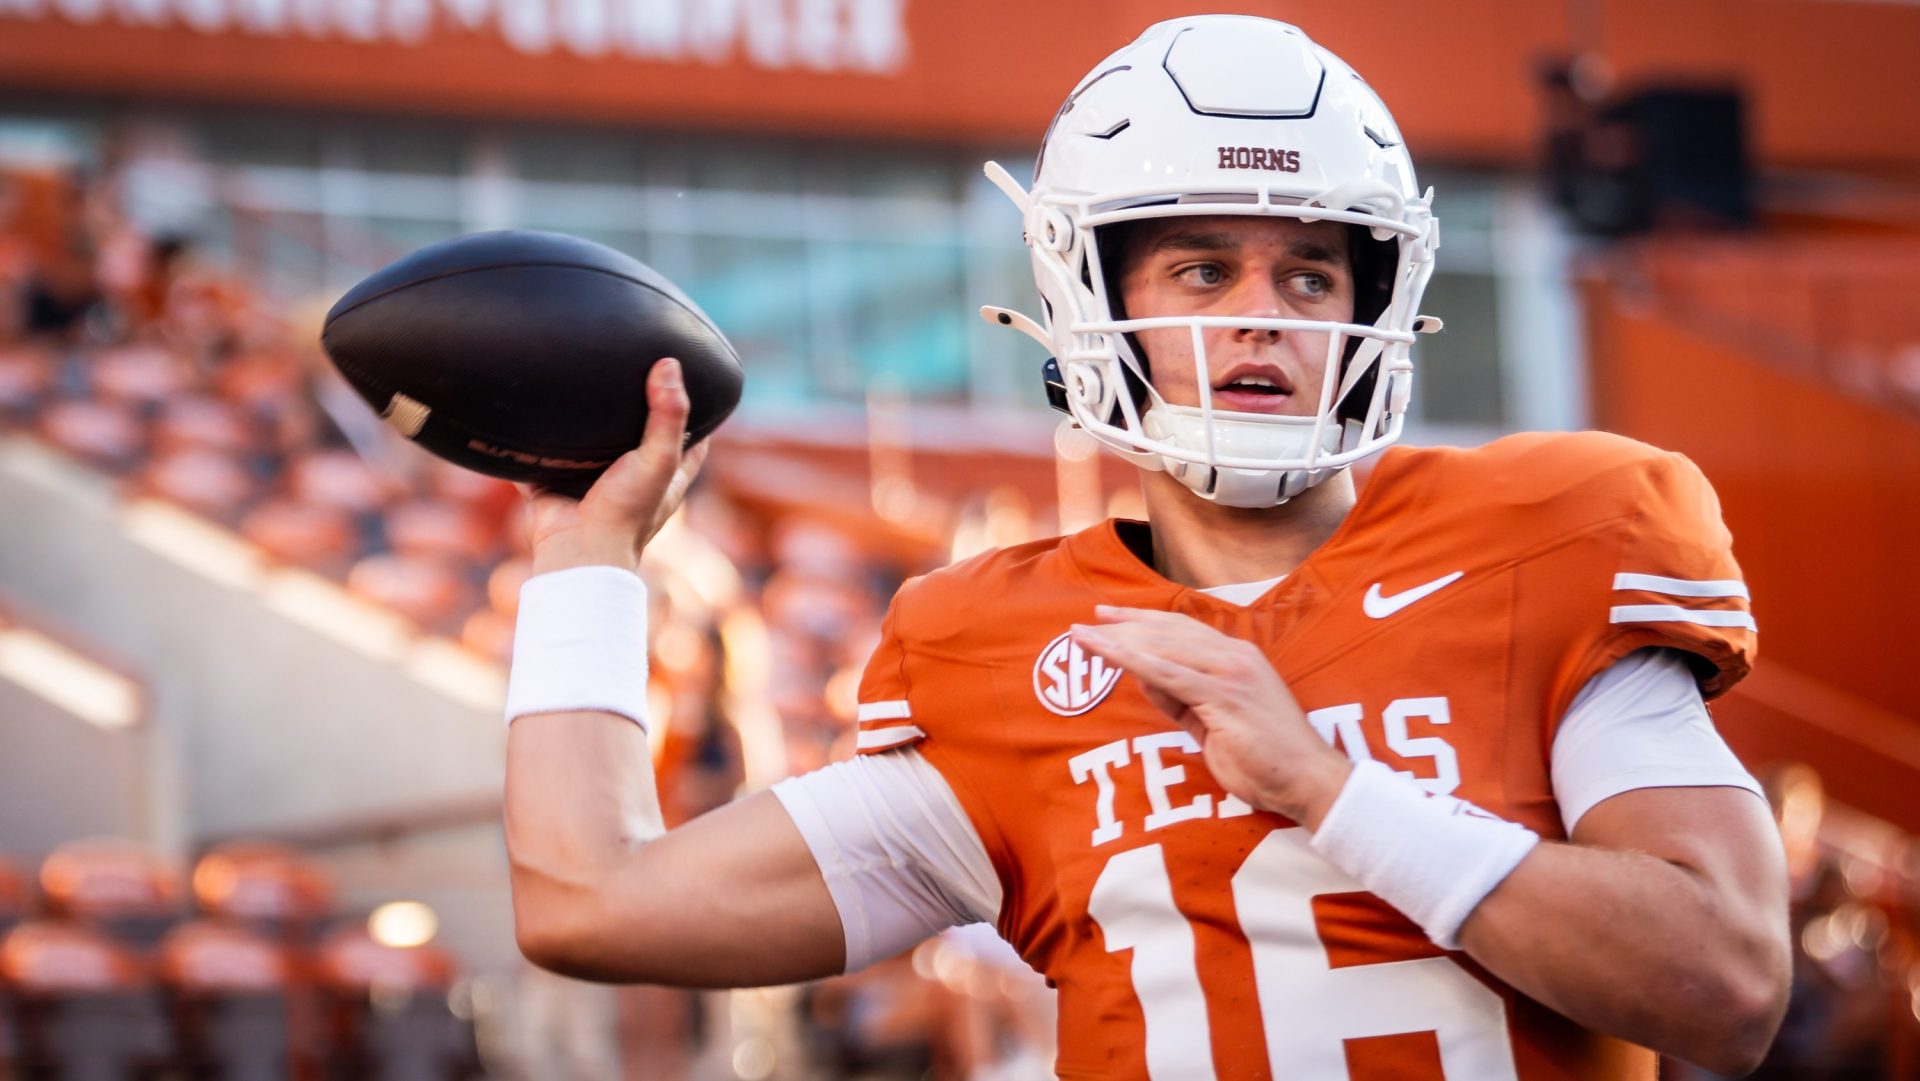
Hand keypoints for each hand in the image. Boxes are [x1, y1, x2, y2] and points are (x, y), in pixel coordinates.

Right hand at [523, 358, 709, 574]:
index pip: (691, 440)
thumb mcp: (659, 460)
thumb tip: (669, 364)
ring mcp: (592, 480)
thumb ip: (668, 415)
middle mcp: (631, 477)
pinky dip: (542, 436)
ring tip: (584, 374)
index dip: (696, 414)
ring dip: (588, 420)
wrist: (574, 549)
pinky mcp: (556, 480)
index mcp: (666, 477)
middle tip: (633, 367)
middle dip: (637, 408)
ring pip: (592, 443)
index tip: (693, 381)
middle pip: (639, 436)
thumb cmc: (625, 512)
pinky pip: (548, 453)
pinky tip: (535, 403)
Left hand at [1071, 606, 1351, 826]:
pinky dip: (1132, 660)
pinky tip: (1106, 653)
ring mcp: (1231, 673)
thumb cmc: (1264, 759)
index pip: (1182, 630)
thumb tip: (1145, 677)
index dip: (1144, 621)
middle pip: (1168, 630)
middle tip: (1084, 623)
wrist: (1307, 781)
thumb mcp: (1212, 724)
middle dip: (1124, 625)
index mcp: (1237, 659)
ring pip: (1164, 646)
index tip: (1109, 617)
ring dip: (1119, 639)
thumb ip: (1182, 700)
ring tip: (1083, 637)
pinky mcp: (1225, 696)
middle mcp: (1235, 657)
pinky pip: (1167, 673)